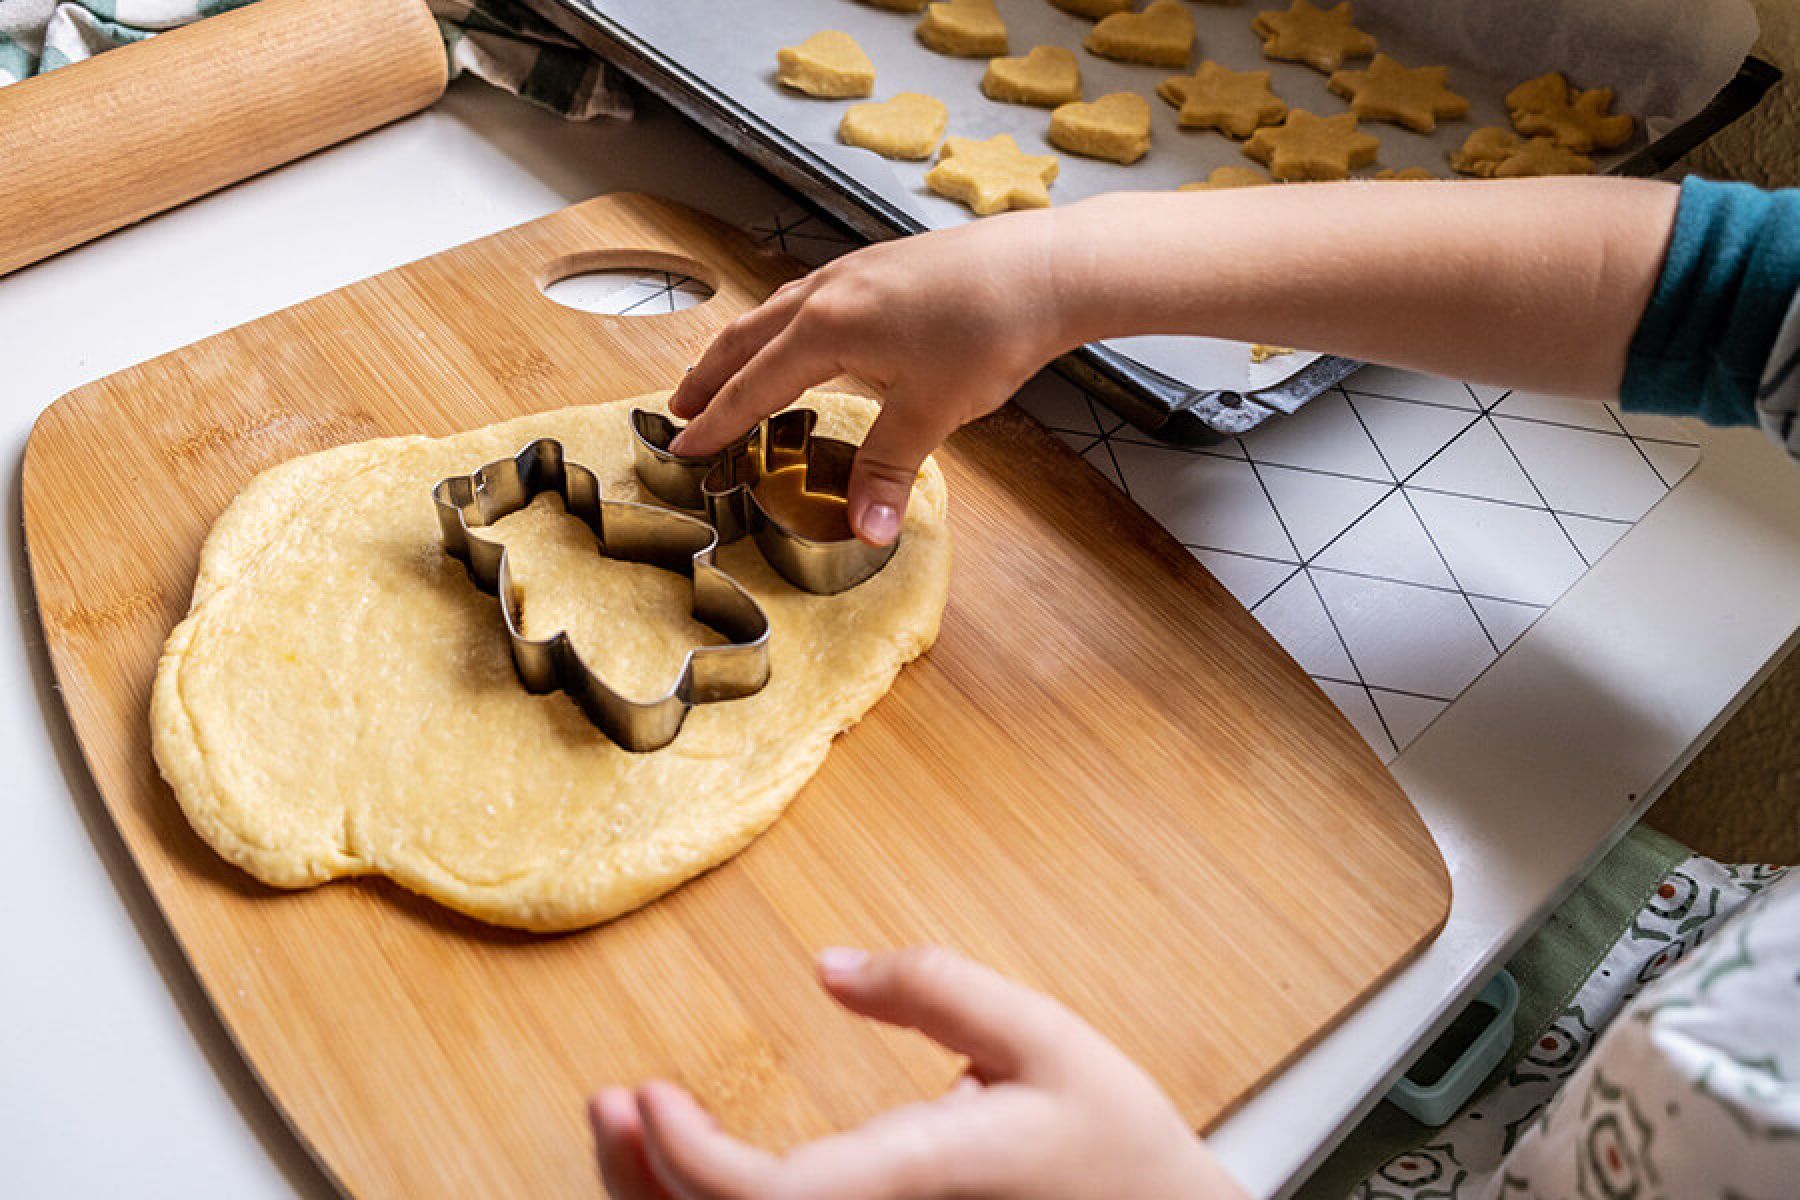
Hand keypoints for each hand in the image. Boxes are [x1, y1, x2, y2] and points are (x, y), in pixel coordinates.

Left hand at [589, 945, 1245, 1199]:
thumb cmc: (1110, 1143)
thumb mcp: (1042, 1037)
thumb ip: (935, 989)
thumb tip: (828, 968)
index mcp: (915, 1178)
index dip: (688, 1160)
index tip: (643, 1094)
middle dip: (643, 1183)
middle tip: (610, 1105)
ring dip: (665, 1199)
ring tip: (631, 1129)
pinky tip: (687, 1165)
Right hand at [667, 211, 1073, 545]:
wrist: (1045, 268)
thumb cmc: (990, 332)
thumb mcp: (932, 412)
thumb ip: (887, 471)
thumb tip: (865, 533)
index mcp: (826, 328)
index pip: (752, 386)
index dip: (715, 423)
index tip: (682, 447)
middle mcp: (826, 291)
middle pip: (745, 340)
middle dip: (708, 379)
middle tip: (678, 413)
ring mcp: (851, 272)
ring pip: (772, 313)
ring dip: (740, 349)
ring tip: (722, 376)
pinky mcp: (877, 266)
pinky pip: (805, 297)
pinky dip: (779, 327)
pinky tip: (796, 339)